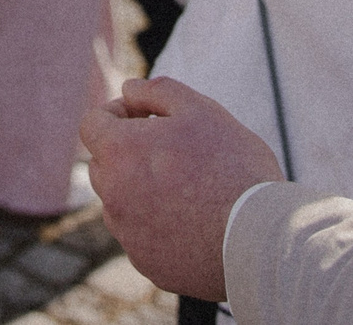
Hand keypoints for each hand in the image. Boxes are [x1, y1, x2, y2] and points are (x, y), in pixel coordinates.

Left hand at [81, 76, 281, 303]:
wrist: (260, 237)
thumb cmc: (232, 167)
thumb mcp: (199, 109)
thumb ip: (156, 91)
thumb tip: (129, 89)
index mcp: (120, 153)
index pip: (92, 124)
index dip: (117, 112)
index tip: (146, 116)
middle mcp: (113, 198)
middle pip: (103, 164)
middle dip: (127, 151)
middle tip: (172, 149)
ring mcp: (128, 236)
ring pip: (121, 203)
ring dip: (142, 189)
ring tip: (189, 188)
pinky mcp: (148, 264)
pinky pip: (142, 236)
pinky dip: (158, 225)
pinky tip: (194, 221)